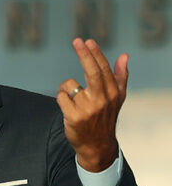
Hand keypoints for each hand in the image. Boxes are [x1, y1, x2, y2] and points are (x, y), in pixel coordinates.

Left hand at [56, 38, 126, 171]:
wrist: (96, 145)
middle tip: (77, 40)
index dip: (95, 54)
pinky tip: (67, 107)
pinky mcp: (74, 117)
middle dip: (84, 55)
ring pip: (69, 85)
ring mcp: (88, 109)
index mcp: (113, 93)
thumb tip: (125, 55)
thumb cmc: (105, 116)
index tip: (88, 41)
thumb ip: (120, 76)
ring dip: (66, 88)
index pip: (103, 69)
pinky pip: (61, 97)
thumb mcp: (117, 98)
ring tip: (72, 99)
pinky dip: (61, 97)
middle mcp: (102, 100)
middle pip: (92, 72)